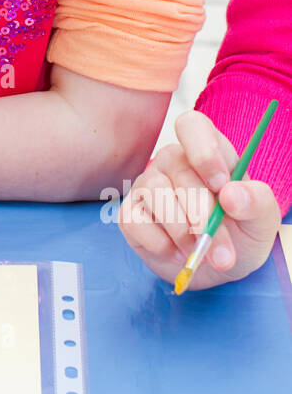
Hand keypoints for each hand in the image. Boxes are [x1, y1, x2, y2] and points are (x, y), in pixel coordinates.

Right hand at [119, 110, 280, 288]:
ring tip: (200, 253)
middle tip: (222, 251)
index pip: (192, 126)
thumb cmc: (241, 233)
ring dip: (181, 232)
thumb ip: (256, 201)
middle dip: (203, 216)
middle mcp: (172, 161)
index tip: (220, 185)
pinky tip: (178, 253)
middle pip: (180, 172)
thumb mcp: (262, 220)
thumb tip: (231, 194)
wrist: (217, 267)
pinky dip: (160, 244)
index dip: (203, 152)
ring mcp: (147, 185)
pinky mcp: (130, 213)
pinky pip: (134, 220)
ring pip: (154, 194)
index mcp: (207, 150)